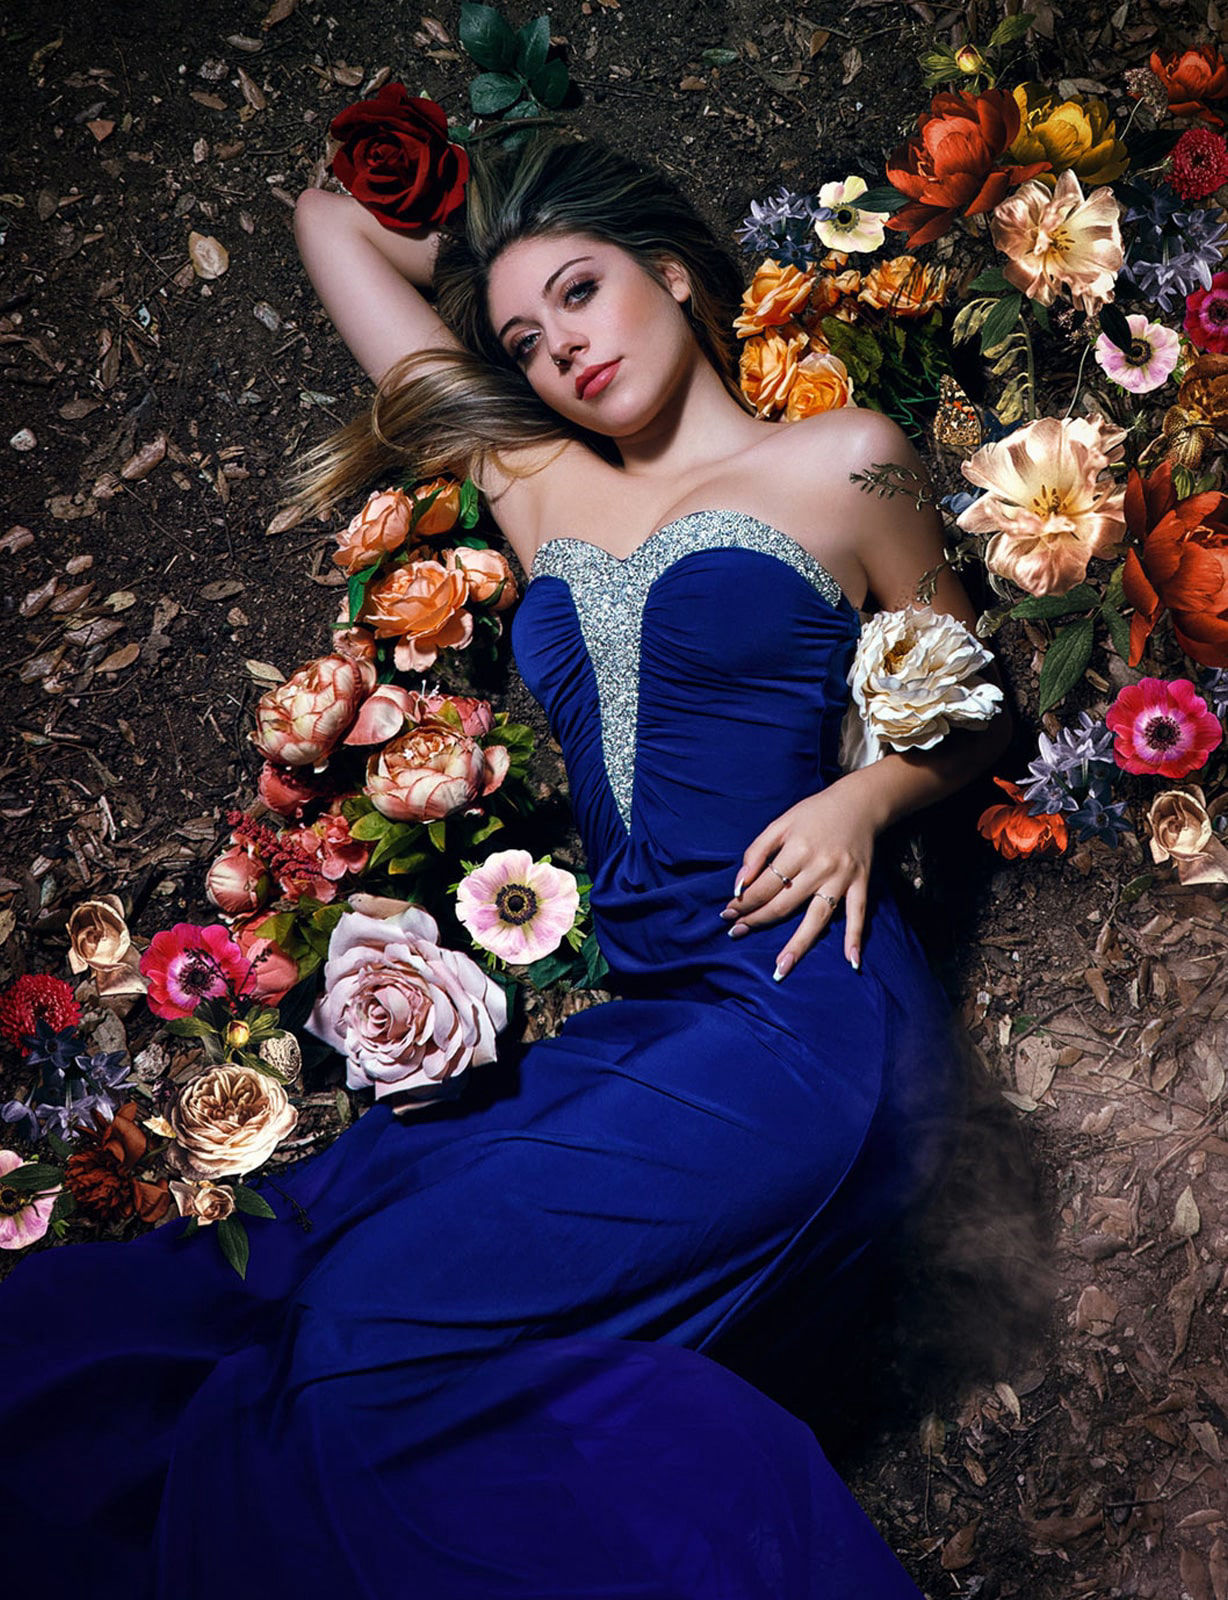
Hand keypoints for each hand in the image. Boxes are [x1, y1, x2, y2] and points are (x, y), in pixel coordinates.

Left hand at [718, 782, 877, 978]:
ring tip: (780, 968)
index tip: (728, 912)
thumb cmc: (814, 813)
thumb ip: (757, 851)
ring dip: (797, 945)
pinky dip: (855, 938)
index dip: (744, 901)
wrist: (860, 803)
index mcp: (797, 849)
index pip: (764, 885)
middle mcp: (819, 867)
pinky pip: (858, 915)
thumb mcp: (781, 823)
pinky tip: (851, 962)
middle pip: (784, 904)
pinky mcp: (860, 884)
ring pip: (817, 918)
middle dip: (757, 920)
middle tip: (736, 933)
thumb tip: (739, 884)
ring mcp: (841, 878)